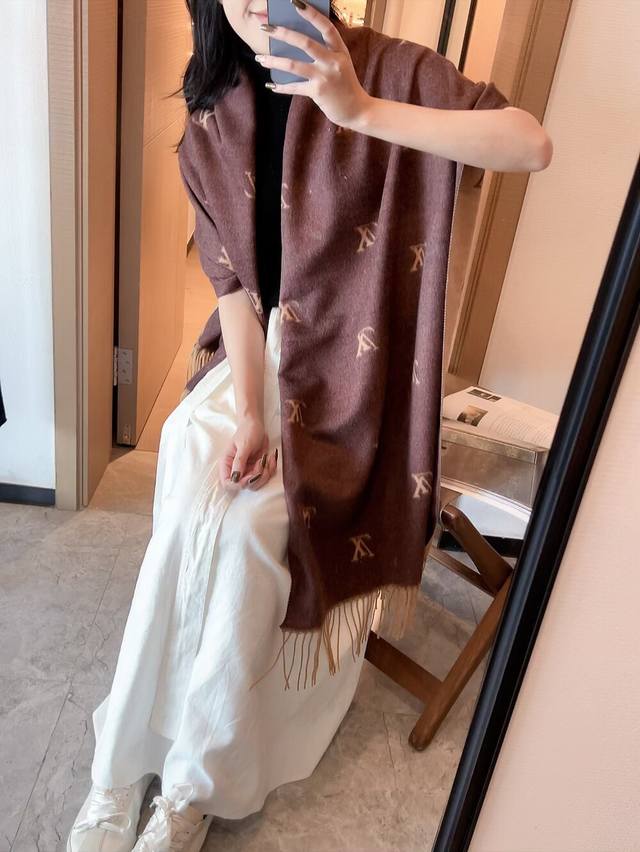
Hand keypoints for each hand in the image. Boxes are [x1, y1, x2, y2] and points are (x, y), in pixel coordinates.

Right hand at [219, 414, 277, 492]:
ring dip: (265, 473)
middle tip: (261, 461)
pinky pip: (265, 476)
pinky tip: (270, 457)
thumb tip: (235, 479)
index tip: (251, 476)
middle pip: (245, 486)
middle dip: (257, 476)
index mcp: (227, 464)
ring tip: (267, 457)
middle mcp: (236, 470)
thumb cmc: (247, 431)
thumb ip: (239, 462)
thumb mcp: (244, 445)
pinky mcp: (257, 469)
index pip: (228, 484)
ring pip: (257, 483)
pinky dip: (271, 468)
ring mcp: (247, 470)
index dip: (239, 484)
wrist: (256, 425)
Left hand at [255, 2, 370, 128]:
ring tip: (260, 58)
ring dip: (274, 61)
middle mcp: (333, 61)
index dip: (311, 13)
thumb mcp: (341, 63)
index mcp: (339, 50)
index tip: (295, 2)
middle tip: (265, 28)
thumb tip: (296, 42)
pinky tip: (271, 85)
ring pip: (294, 65)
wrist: (358, 110)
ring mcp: (325, 77)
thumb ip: (325, 52)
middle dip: (282, 33)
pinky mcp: (318, 92)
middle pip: (305, 42)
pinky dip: (281, 87)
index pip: (325, 26)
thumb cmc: (346, 85)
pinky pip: (295, 87)